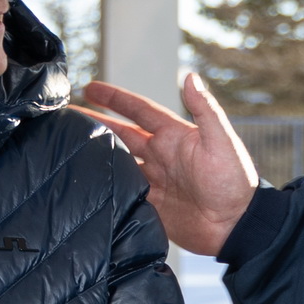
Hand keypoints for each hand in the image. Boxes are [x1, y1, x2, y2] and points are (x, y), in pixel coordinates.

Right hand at [76, 72, 260, 255]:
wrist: (236, 226)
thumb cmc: (235, 182)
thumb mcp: (222, 142)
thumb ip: (205, 110)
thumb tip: (190, 76)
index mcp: (173, 137)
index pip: (138, 111)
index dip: (115, 98)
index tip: (90, 87)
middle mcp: (160, 156)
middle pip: (120, 135)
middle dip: (95, 124)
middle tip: (66, 116)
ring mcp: (155, 181)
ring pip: (117, 163)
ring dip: (96, 155)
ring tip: (68, 147)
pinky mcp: (151, 206)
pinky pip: (122, 193)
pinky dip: (105, 187)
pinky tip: (85, 185)